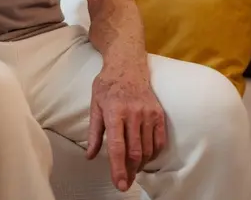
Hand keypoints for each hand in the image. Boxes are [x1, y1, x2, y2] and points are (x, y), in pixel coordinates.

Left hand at [86, 66, 166, 191]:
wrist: (127, 65)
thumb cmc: (107, 85)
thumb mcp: (95, 106)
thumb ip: (94, 133)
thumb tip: (90, 156)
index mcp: (114, 112)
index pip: (118, 147)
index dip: (118, 168)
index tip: (119, 184)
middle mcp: (133, 114)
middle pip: (135, 152)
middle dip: (130, 172)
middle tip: (125, 183)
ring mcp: (148, 114)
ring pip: (148, 149)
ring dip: (140, 164)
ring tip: (132, 170)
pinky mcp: (158, 114)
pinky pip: (159, 141)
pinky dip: (153, 154)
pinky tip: (145, 158)